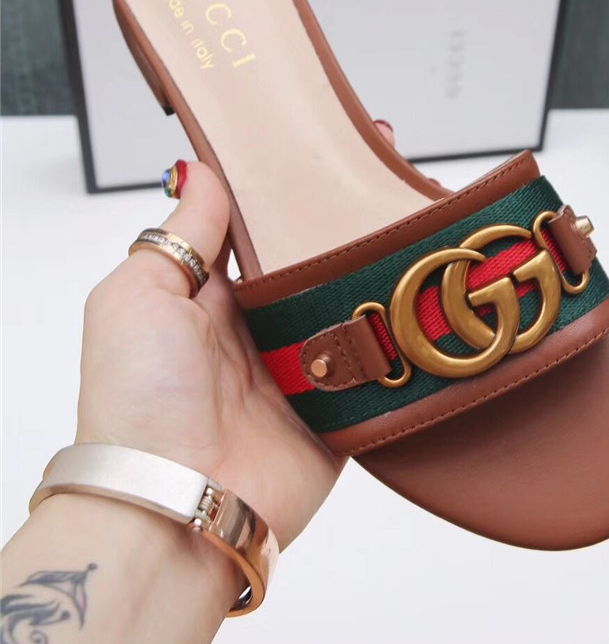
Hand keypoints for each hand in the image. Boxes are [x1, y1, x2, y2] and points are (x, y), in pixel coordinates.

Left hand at [76, 122, 396, 552]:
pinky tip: (436, 292)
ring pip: (357, 302)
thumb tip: (200, 168)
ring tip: (425, 214)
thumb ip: (181, 234)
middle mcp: (261, 328)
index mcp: (211, 295)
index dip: (292, 182)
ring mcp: (307, 370)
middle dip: (351, 216)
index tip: (326, 138)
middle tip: (392, 168)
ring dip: (387, 267)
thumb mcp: (138, 294)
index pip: (261, 222)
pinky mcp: (343, 413)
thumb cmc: (137, 401)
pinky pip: (383, 364)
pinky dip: (405, 334)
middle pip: (317, 257)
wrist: (176, 505)